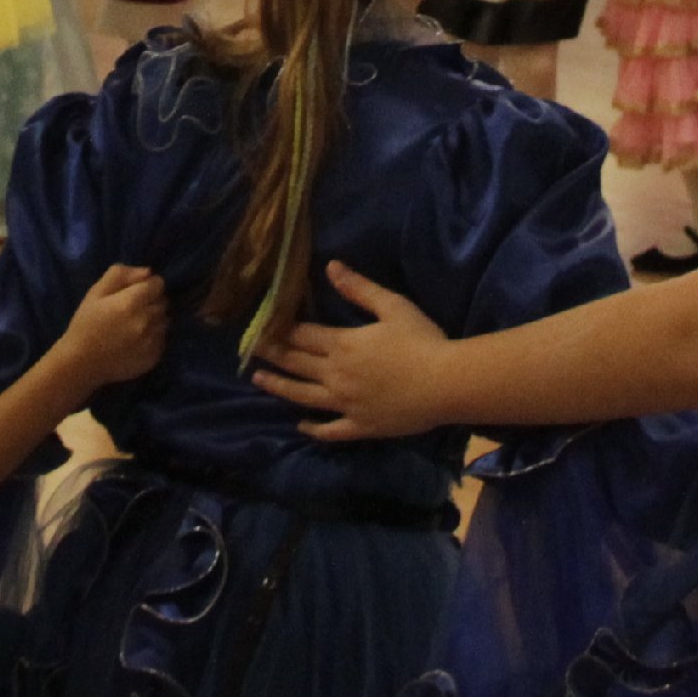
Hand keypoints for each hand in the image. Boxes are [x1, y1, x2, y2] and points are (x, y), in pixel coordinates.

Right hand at [46, 263, 173, 388]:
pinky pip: (163, 339)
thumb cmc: (86, 324)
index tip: (136, 292)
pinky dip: (154, 337)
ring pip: (165, 321)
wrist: (82, 363)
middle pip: (163, 302)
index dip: (148, 285)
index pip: (159, 284)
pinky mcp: (154, 357)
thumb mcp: (96, 292)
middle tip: (134, 309)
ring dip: (155, 319)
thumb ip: (121, 275)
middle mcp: (148, 320)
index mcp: (132, 301)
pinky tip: (136, 341)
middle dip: (152, 301)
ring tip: (135, 326)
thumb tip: (147, 272)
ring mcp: (153, 340)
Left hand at [254, 262, 453, 439]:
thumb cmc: (422, 341)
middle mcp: (336, 375)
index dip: (279, 328)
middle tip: (251, 348)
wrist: (446, 384)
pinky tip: (300, 426)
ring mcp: (345, 404)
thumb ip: (359, 289)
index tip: (260, 324)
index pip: (301, 334)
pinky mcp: (360, 426)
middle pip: (296, 363)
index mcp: (342, 344)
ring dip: (279, 387)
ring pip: (303, 396)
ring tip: (258, 380)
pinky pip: (330, 430)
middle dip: (272, 353)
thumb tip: (330, 266)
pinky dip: (313, 429)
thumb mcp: (393, 306)